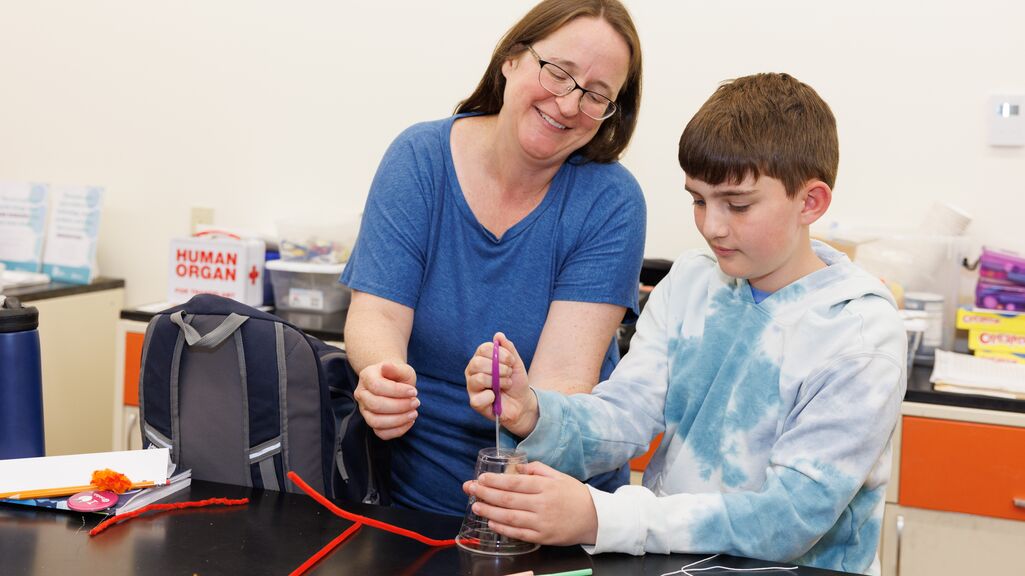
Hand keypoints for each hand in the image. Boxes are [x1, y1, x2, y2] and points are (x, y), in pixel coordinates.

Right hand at [354, 361, 417, 439]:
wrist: (394, 382)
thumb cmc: (398, 376)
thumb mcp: (402, 369)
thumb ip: (395, 368)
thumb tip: (386, 366)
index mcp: (366, 376)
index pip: (377, 386)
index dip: (397, 391)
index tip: (414, 391)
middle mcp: (361, 394)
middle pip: (375, 405)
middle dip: (399, 406)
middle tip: (416, 402)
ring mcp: (364, 410)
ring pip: (376, 422)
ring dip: (398, 420)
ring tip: (413, 413)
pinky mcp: (372, 423)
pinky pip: (381, 433)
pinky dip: (397, 430)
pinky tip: (409, 421)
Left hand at [462, 461, 597, 546]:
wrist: (595, 518)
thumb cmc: (575, 495)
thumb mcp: (559, 476)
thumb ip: (538, 469)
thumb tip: (517, 468)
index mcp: (545, 486)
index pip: (514, 482)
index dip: (495, 481)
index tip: (481, 478)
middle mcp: (542, 504)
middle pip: (508, 499)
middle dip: (485, 493)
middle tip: (469, 489)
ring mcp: (542, 522)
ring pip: (510, 517)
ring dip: (490, 510)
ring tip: (475, 505)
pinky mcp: (543, 537)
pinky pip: (518, 533)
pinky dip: (503, 528)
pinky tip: (491, 522)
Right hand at [464, 332, 536, 436]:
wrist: (522, 402)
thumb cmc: (516, 381)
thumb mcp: (516, 363)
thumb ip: (508, 348)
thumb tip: (498, 335)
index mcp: (480, 358)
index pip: (483, 348)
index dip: (500, 354)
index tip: (511, 361)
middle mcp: (472, 371)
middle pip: (477, 362)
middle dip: (499, 368)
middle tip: (508, 373)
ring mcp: (472, 386)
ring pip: (478, 378)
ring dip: (498, 381)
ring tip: (506, 384)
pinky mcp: (475, 402)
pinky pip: (479, 397)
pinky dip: (492, 397)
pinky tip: (496, 397)